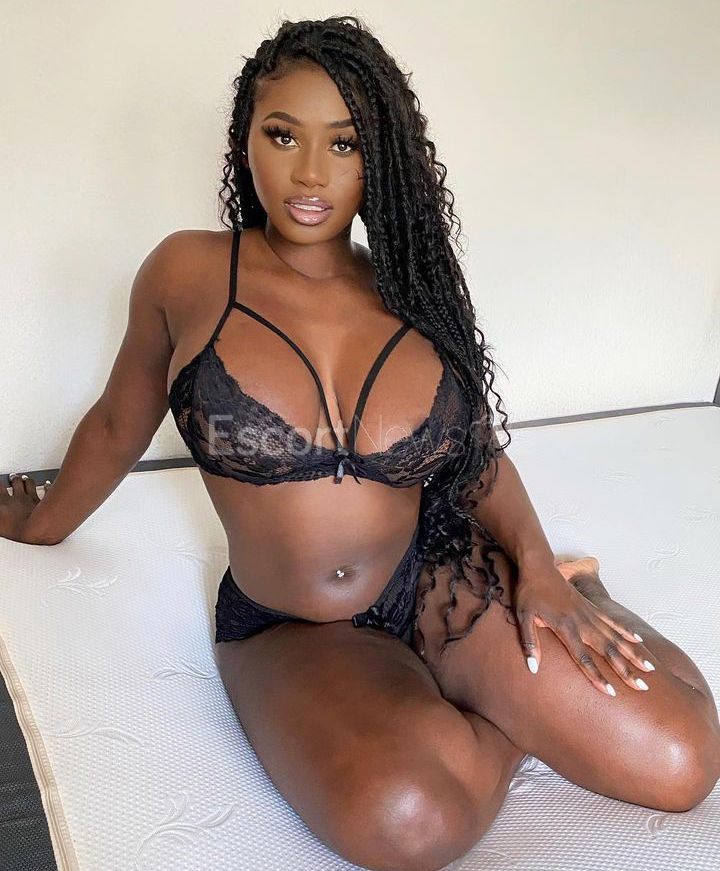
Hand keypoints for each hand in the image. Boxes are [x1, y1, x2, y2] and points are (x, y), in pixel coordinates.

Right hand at [0, 473, 51, 542]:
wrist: (37, 533)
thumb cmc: (16, 530)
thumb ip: (0, 517)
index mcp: (5, 502)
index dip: (0, 484)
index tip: (0, 482)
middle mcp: (19, 498)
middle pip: (16, 482)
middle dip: (14, 478)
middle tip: (13, 476)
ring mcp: (33, 499)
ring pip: (30, 484)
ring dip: (28, 480)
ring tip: (26, 478)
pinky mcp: (45, 503)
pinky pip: (47, 490)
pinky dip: (47, 486)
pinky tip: (47, 484)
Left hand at [514, 563, 655, 695]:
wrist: (538, 566)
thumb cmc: (529, 592)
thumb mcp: (523, 617)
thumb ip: (530, 642)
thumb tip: (533, 668)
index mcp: (565, 627)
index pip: (583, 657)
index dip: (597, 676)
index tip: (611, 692)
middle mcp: (581, 622)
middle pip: (607, 650)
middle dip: (625, 669)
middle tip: (642, 686)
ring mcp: (589, 613)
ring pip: (615, 636)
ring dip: (632, 652)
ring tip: (649, 667)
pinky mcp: (591, 606)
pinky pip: (612, 620)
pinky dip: (626, 630)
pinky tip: (639, 640)